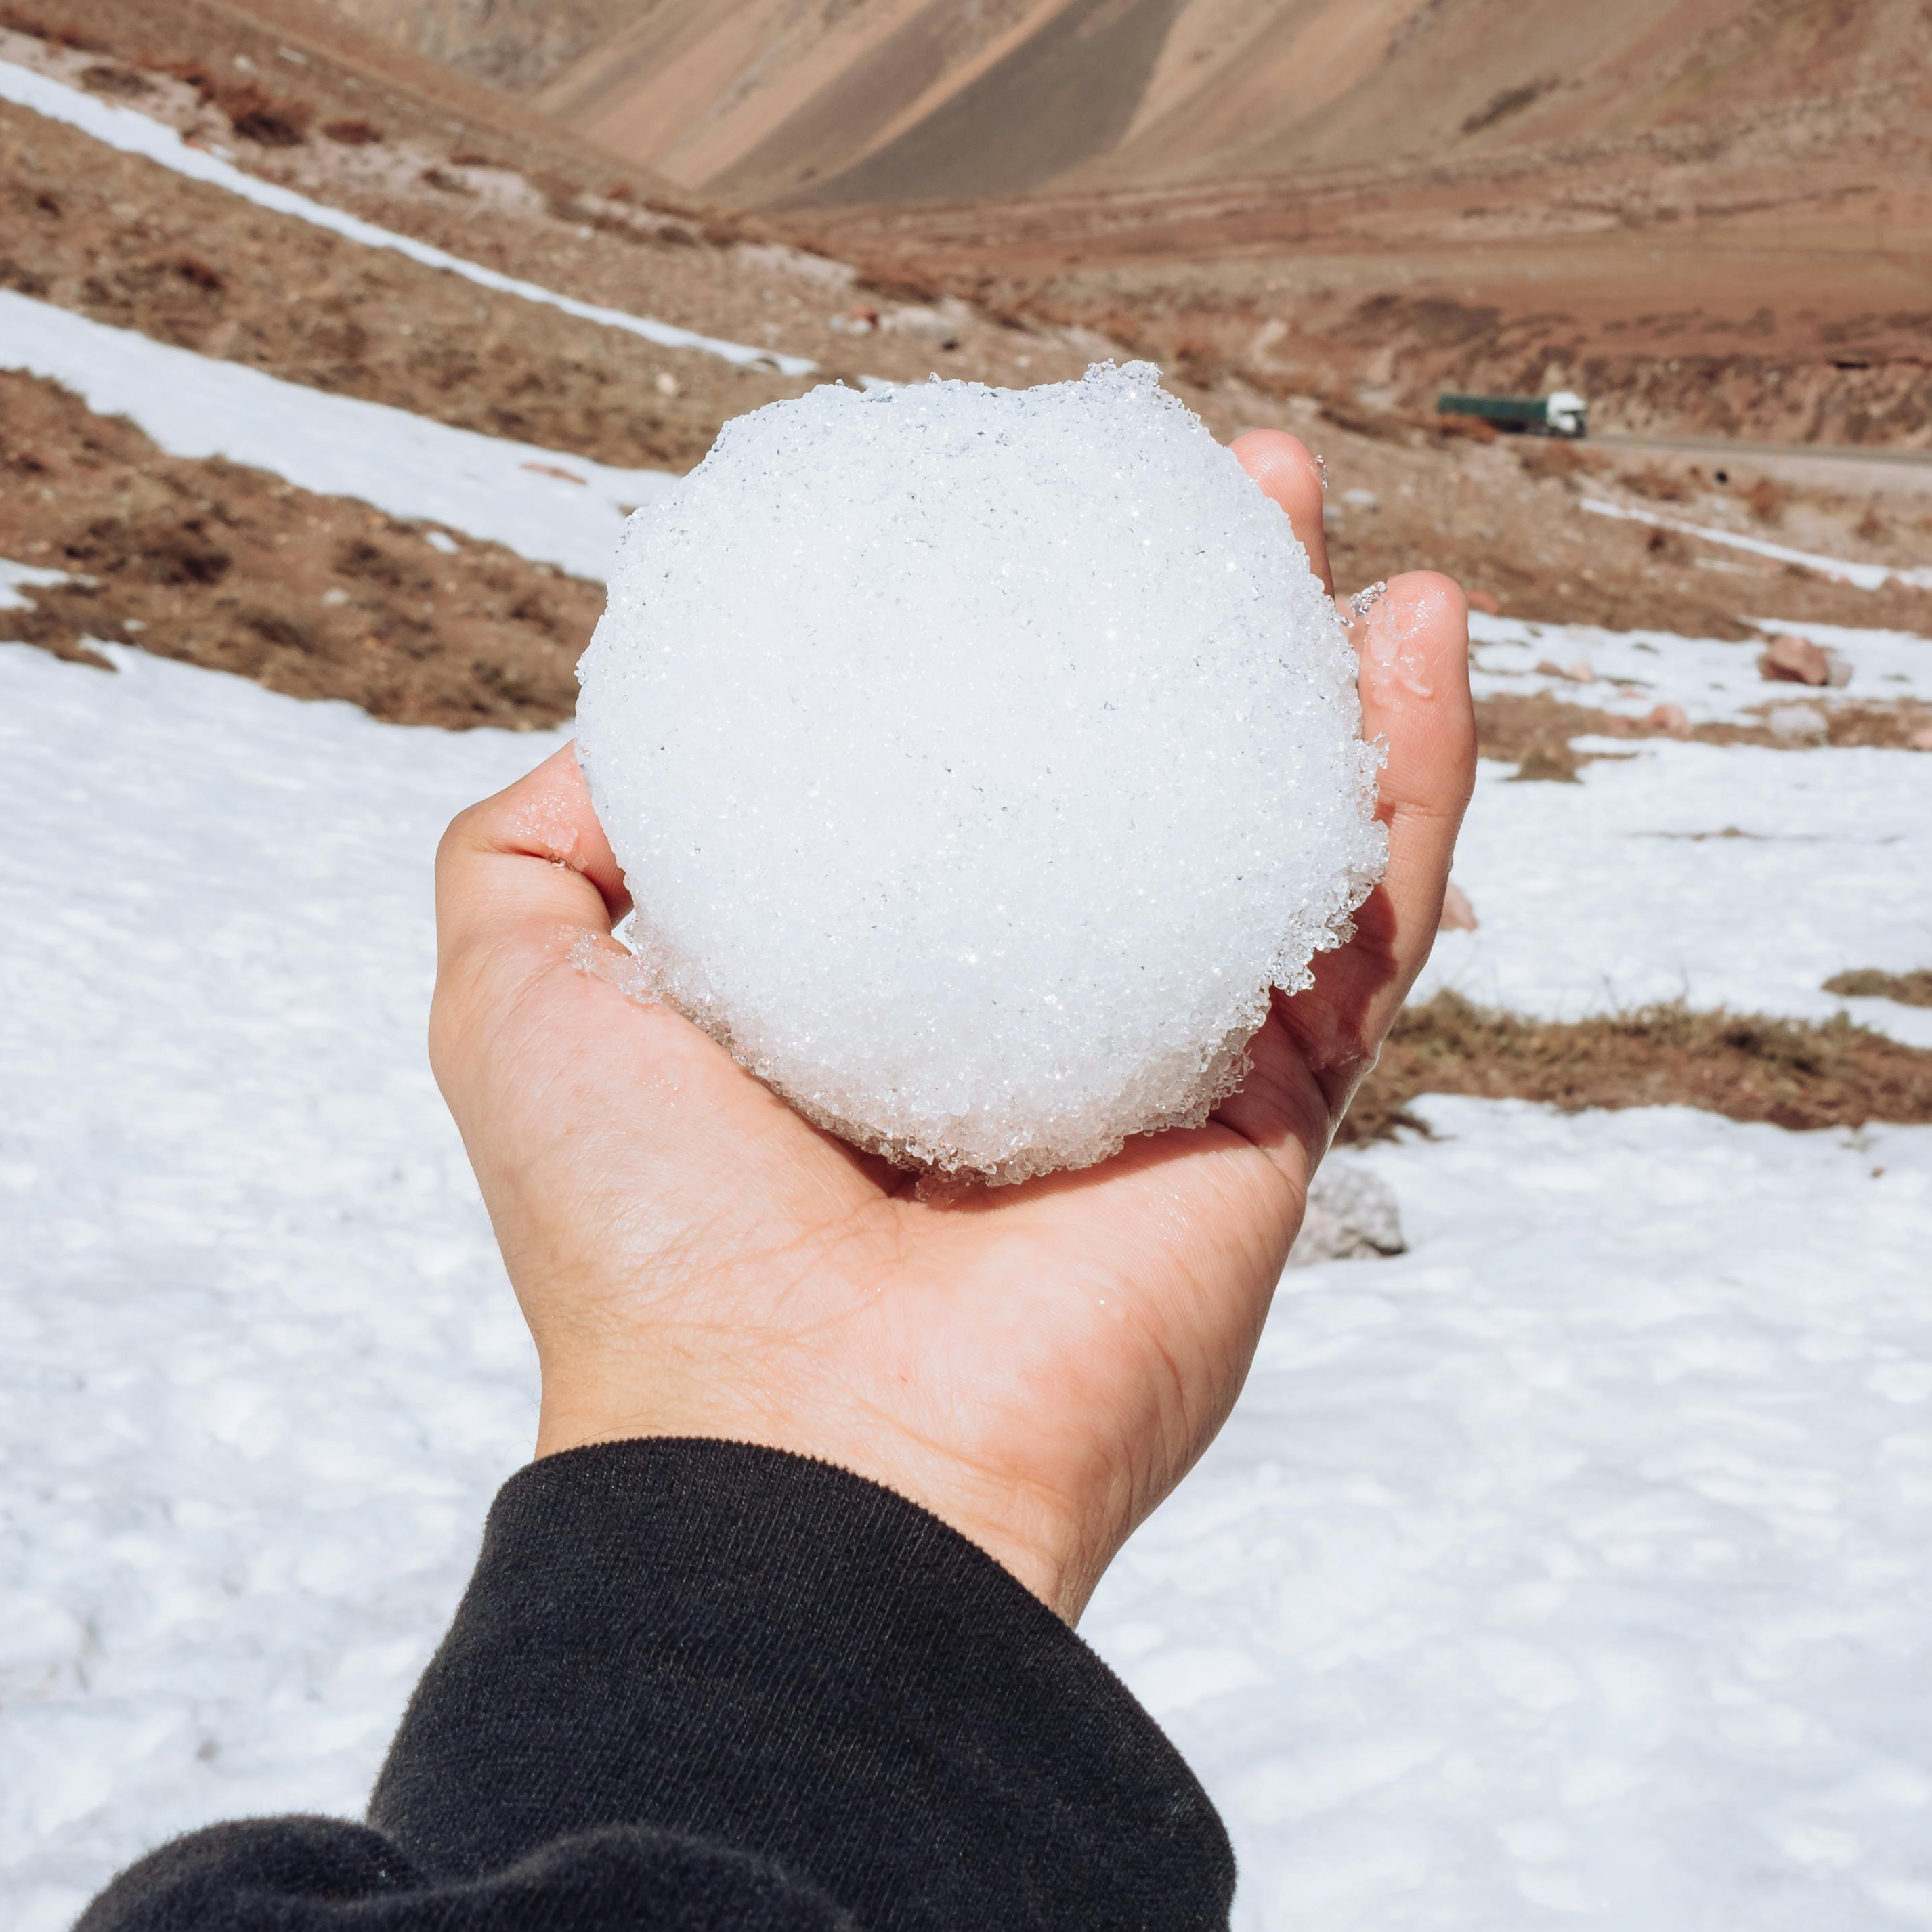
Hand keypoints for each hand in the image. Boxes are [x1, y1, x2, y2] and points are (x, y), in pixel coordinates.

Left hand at [428, 430, 1473, 1620]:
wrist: (799, 1454)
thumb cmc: (641, 1240)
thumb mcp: (515, 995)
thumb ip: (538, 852)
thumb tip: (630, 737)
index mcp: (872, 992)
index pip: (959, 775)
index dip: (996, 631)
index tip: (1015, 500)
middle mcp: (1027, 1021)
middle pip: (1133, 772)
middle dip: (1176, 612)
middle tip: (1200, 476)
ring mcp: (1164, 1069)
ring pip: (1270, 821)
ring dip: (1311, 654)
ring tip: (1301, 504)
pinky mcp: (1277, 1123)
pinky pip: (1370, 924)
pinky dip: (1414, 779)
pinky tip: (1416, 635)